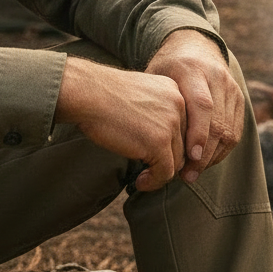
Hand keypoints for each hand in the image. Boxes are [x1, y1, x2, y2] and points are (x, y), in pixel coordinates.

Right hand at [55, 56, 187, 190]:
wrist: (87, 93)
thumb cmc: (104, 94)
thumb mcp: (140, 95)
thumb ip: (158, 112)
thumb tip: (167, 144)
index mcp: (174, 89)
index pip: (185, 124)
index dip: (174, 144)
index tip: (160, 156)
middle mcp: (178, 103)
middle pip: (184, 143)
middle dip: (169, 159)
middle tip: (152, 170)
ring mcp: (170, 123)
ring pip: (177, 160)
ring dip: (161, 173)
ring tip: (144, 177)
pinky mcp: (158, 142)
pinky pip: (165, 173)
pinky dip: (154, 182)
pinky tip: (140, 183)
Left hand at [145, 30, 244, 182]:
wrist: (194, 45)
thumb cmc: (167, 66)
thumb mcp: (155, 75)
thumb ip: (155, 102)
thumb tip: (145, 142)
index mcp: (192, 69)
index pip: (202, 105)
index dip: (198, 134)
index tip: (189, 158)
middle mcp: (216, 77)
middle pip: (218, 123)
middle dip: (203, 154)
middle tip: (187, 176)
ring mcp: (231, 87)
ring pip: (229, 131)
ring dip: (212, 156)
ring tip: (193, 173)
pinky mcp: (239, 97)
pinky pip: (236, 131)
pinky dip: (222, 150)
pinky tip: (205, 160)